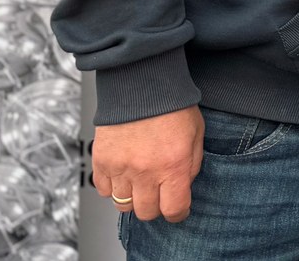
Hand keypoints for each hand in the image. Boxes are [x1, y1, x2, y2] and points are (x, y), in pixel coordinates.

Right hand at [92, 106, 204, 221]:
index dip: (178, 213)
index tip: (177, 209)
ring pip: (122, 204)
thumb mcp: (196, 136)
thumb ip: (191, 166)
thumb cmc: (172, 106)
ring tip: (139, 183)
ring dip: (132, 198)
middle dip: (154, 207)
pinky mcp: (102, 161)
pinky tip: (123, 174)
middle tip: (158, 195)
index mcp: (173, 166)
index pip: (174, 209)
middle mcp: (145, 171)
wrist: (142, 85)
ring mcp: (121, 168)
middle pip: (145, 212)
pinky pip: (103, 189)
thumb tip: (182, 189)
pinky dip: (112, 187)